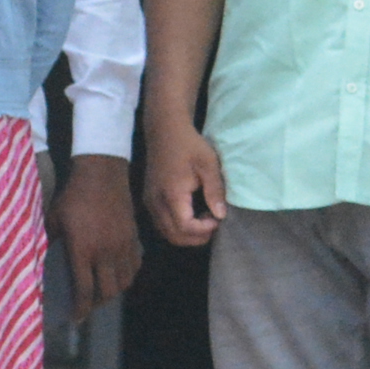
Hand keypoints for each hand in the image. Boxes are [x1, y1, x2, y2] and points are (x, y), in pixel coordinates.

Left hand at [54, 155, 142, 313]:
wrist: (102, 172)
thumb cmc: (73, 195)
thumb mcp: (55, 218)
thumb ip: (52, 242)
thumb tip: (46, 259)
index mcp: (83, 249)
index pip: (84, 290)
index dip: (80, 309)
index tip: (75, 318)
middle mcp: (106, 252)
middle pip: (107, 292)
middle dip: (96, 304)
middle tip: (86, 305)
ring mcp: (123, 246)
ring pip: (124, 282)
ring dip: (113, 292)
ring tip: (102, 291)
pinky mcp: (133, 237)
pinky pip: (134, 266)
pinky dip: (127, 276)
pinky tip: (118, 275)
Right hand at [143, 120, 228, 246]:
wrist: (165, 130)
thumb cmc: (189, 145)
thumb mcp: (208, 164)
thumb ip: (215, 191)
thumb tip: (221, 215)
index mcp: (172, 194)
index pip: (185, 227)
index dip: (203, 230)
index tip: (217, 218)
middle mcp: (156, 202)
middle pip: (174, 236)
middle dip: (196, 237)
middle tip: (213, 224)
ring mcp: (149, 202)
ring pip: (166, 232)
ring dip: (186, 234)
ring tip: (203, 219)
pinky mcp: (149, 199)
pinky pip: (161, 223)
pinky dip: (177, 227)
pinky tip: (191, 213)